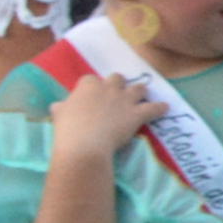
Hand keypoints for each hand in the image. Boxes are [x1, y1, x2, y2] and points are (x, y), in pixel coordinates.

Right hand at [47, 66, 166, 163]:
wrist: (85, 144)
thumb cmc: (68, 129)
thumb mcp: (59, 115)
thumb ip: (62, 108)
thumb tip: (57, 106)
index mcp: (88, 86)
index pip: (90, 80)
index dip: (92, 88)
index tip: (91, 97)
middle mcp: (109, 88)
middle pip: (117, 78)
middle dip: (118, 84)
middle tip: (117, 94)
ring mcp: (125, 100)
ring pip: (138, 88)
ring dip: (140, 91)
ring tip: (143, 95)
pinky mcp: (137, 113)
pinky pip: (153, 108)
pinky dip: (160, 108)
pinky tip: (165, 108)